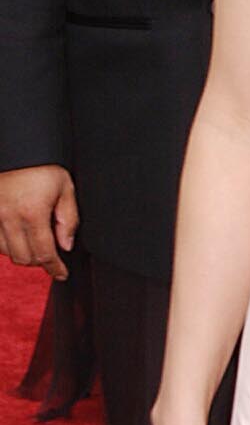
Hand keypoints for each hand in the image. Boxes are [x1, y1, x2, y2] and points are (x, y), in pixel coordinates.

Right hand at [0, 164, 78, 278]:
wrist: (18, 150)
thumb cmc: (43, 166)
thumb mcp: (65, 188)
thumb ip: (68, 219)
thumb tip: (65, 245)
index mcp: (33, 212)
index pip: (44, 252)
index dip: (55, 268)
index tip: (61, 273)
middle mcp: (9, 217)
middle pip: (24, 258)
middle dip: (40, 261)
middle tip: (50, 255)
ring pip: (8, 252)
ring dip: (23, 253)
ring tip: (35, 242)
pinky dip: (7, 245)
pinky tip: (19, 236)